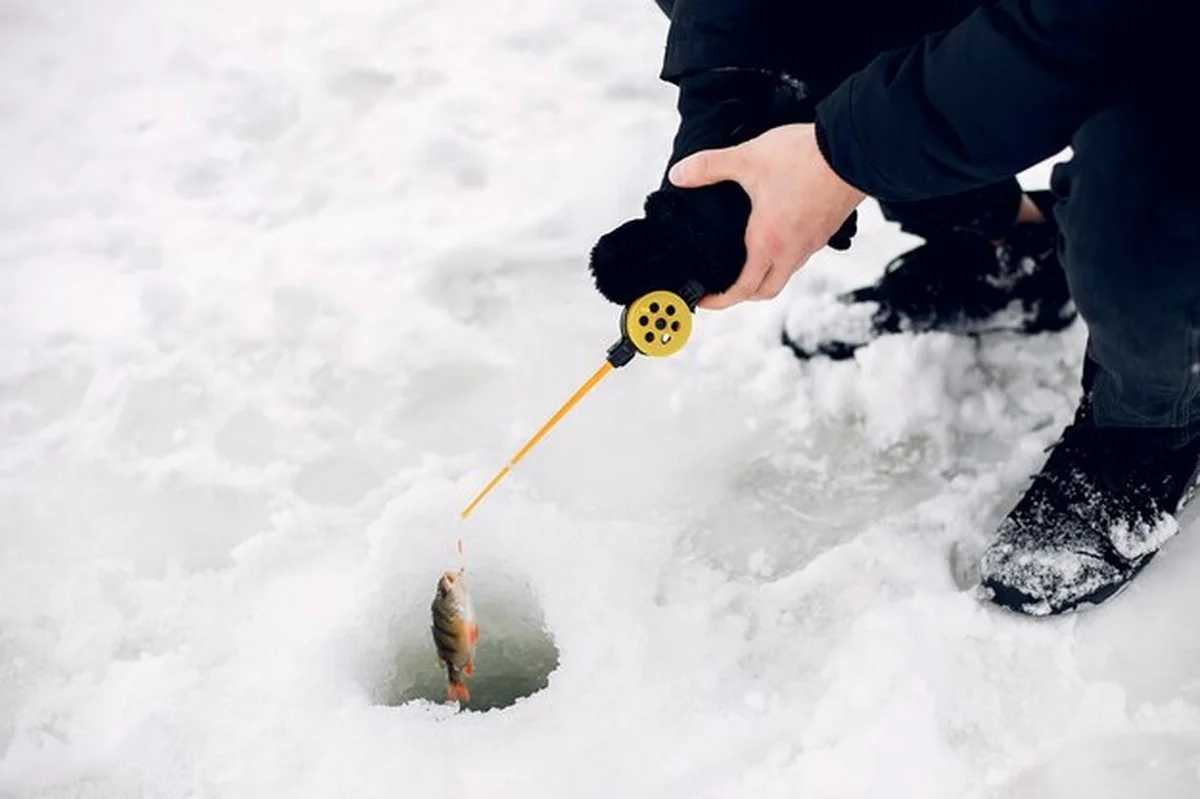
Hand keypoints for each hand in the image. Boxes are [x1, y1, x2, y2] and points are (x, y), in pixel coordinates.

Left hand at [668, 123, 865, 309]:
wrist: (855, 149)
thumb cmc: (805, 157)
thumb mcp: (748, 158)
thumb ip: (709, 166)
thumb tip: (679, 175)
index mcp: (768, 243)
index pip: (742, 289)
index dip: (720, 300)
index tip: (705, 300)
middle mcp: (791, 251)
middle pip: (765, 291)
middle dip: (741, 294)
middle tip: (723, 286)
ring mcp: (812, 243)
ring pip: (784, 274)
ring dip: (764, 276)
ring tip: (745, 262)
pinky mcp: (825, 232)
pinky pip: (800, 256)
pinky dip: (782, 258)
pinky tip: (774, 237)